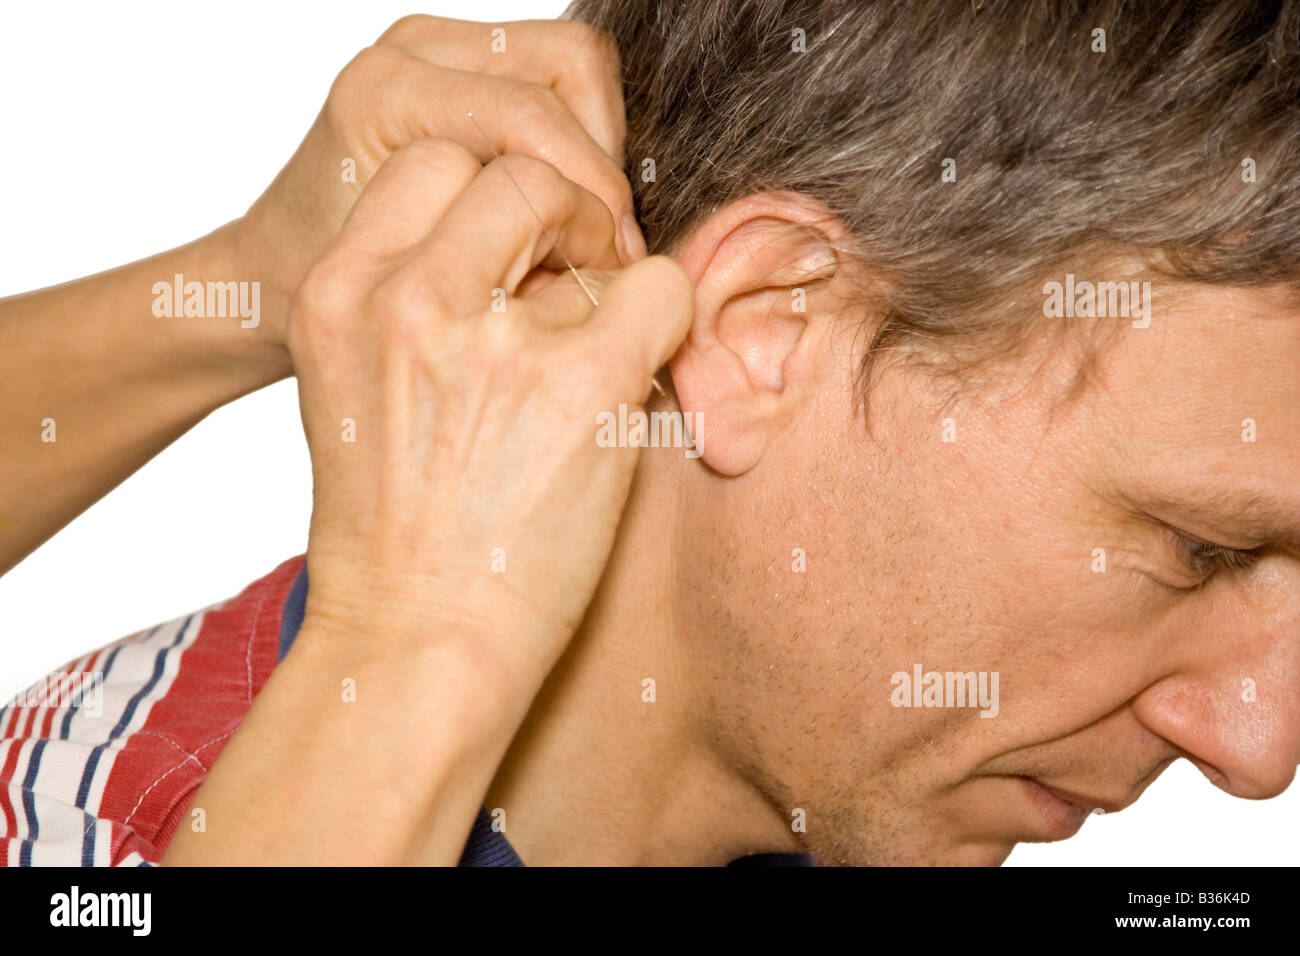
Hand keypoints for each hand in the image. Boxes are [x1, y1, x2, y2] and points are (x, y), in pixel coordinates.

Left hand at [235, 15, 643, 357]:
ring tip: (586, 229)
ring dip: (596, 152)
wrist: (276, 273)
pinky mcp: (462, 69)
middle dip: (602, 159)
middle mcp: (412, 52)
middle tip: (607, 241)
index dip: (593, 187)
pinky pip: (557, 86)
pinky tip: (564, 212)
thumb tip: (625, 265)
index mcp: (386, 93)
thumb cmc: (325, 289)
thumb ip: (507, 256)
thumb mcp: (415, 288)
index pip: (534, 113)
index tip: (614, 257)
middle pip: (573, 65)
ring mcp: (439, 51)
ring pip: (576, 69)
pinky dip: (576, 148)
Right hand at [289, 139, 690, 688]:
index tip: (515, 252)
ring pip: (589, 211)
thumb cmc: (396, 526)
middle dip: (557, 209)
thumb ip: (413, 297)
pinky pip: (660, 288)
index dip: (490, 192)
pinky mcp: (581, 385)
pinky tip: (633, 379)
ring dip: (607, 267)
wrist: (416, 641)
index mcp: (337, 290)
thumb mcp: (357, 384)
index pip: (432, 161)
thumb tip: (527, 243)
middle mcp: (404, 299)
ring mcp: (493, 341)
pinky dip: (665, 321)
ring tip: (594, 347)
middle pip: (511, 168)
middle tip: (576, 278)